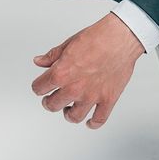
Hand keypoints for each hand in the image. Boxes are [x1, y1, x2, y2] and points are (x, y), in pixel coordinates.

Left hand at [31, 13, 144, 128]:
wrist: (120, 37)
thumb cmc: (97, 37)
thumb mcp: (68, 44)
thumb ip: (52, 57)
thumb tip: (39, 62)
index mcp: (61, 73)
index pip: (39, 88)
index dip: (38, 86)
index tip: (40, 86)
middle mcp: (74, 88)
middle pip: (53, 105)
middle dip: (49, 101)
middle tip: (51, 98)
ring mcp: (91, 96)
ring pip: (74, 116)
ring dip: (68, 113)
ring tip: (67, 109)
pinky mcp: (108, 99)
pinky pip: (99, 119)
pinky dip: (93, 123)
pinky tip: (89, 121)